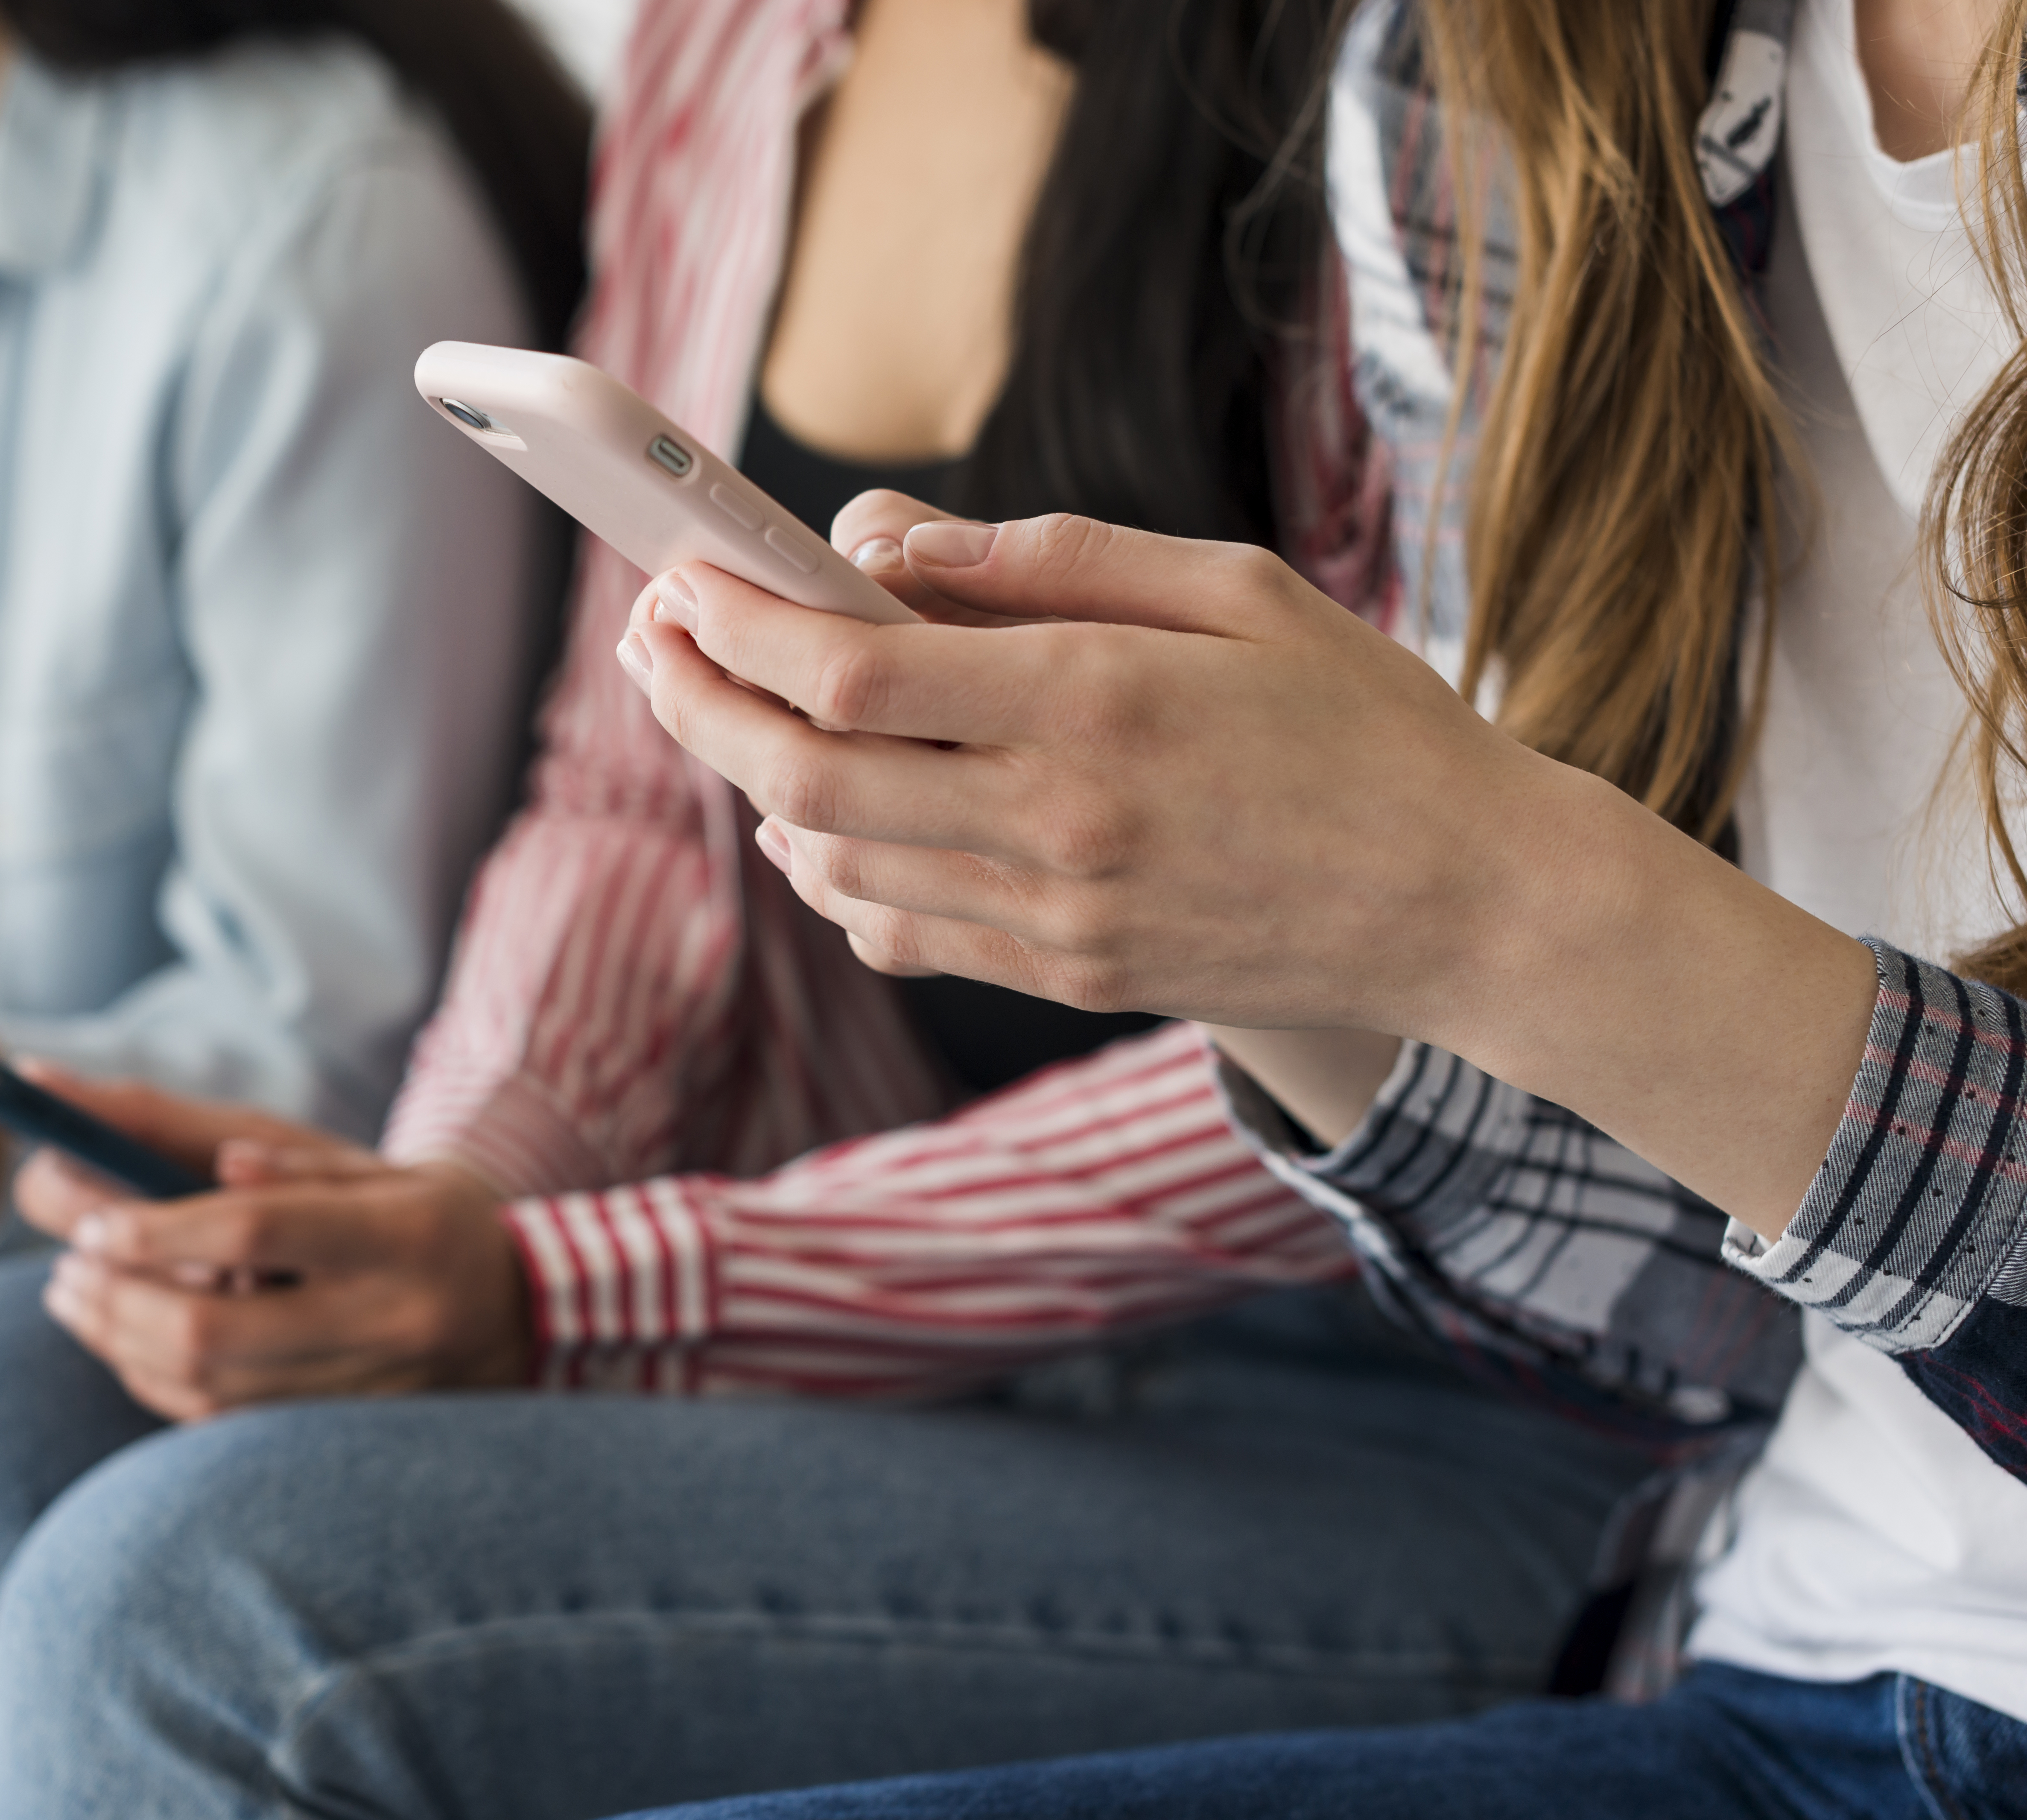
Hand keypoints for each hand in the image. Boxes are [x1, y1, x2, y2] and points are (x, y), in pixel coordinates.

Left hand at [12, 1074, 533, 1420]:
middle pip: (215, 1328)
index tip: (92, 1223)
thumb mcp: (371, 1164)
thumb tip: (206, 1165)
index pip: (256, 1232)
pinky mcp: (344, 1432)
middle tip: (65, 1266)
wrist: (526, 1311)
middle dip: (118, 1298)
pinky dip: (156, 1384)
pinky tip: (120, 1345)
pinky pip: (225, 1421)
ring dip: (120, 1343)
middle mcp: (388, 1321)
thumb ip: (283, 1157)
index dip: (159, 1230)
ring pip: (209, 1386)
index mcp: (399, 1233)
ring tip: (73, 1297)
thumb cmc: (426, 1215)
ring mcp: (367, 1390)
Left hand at [627, 509, 1875, 1234]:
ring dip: (755, 792)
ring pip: (834, 864)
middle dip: (698, 705)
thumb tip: (877, 542)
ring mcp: (1059, 916)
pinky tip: (817, 825)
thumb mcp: (1229, 586)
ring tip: (725, 716)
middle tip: (655, 642)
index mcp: (1096, 701)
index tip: (682, 579)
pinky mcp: (1070, 975)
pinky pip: (900, 934)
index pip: (847, 673)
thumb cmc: (1360, 719)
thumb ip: (1043, 559)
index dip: (736, 626)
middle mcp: (1060, 819)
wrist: (1466, 900)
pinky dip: (832, 879)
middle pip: (804, 778)